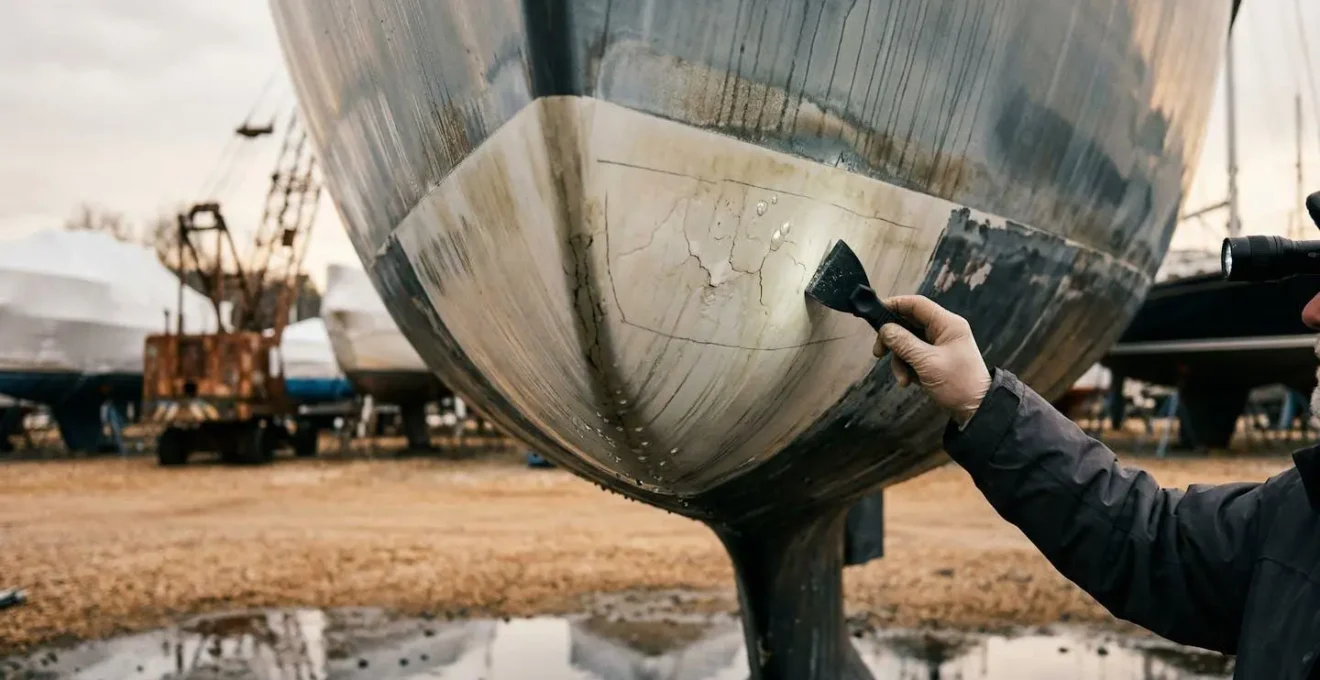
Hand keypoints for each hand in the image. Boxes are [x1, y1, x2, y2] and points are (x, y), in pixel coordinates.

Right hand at [872, 295, 990, 425]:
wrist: (975, 409)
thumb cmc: (958, 383)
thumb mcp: (927, 362)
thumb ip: (904, 343)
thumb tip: (885, 329)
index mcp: (947, 324)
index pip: (917, 304)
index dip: (895, 304)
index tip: (875, 312)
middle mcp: (942, 330)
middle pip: (908, 324)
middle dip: (892, 340)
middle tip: (878, 352)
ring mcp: (938, 345)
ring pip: (907, 342)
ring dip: (899, 360)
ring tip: (902, 378)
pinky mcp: (933, 359)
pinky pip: (912, 356)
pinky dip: (906, 367)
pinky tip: (908, 381)